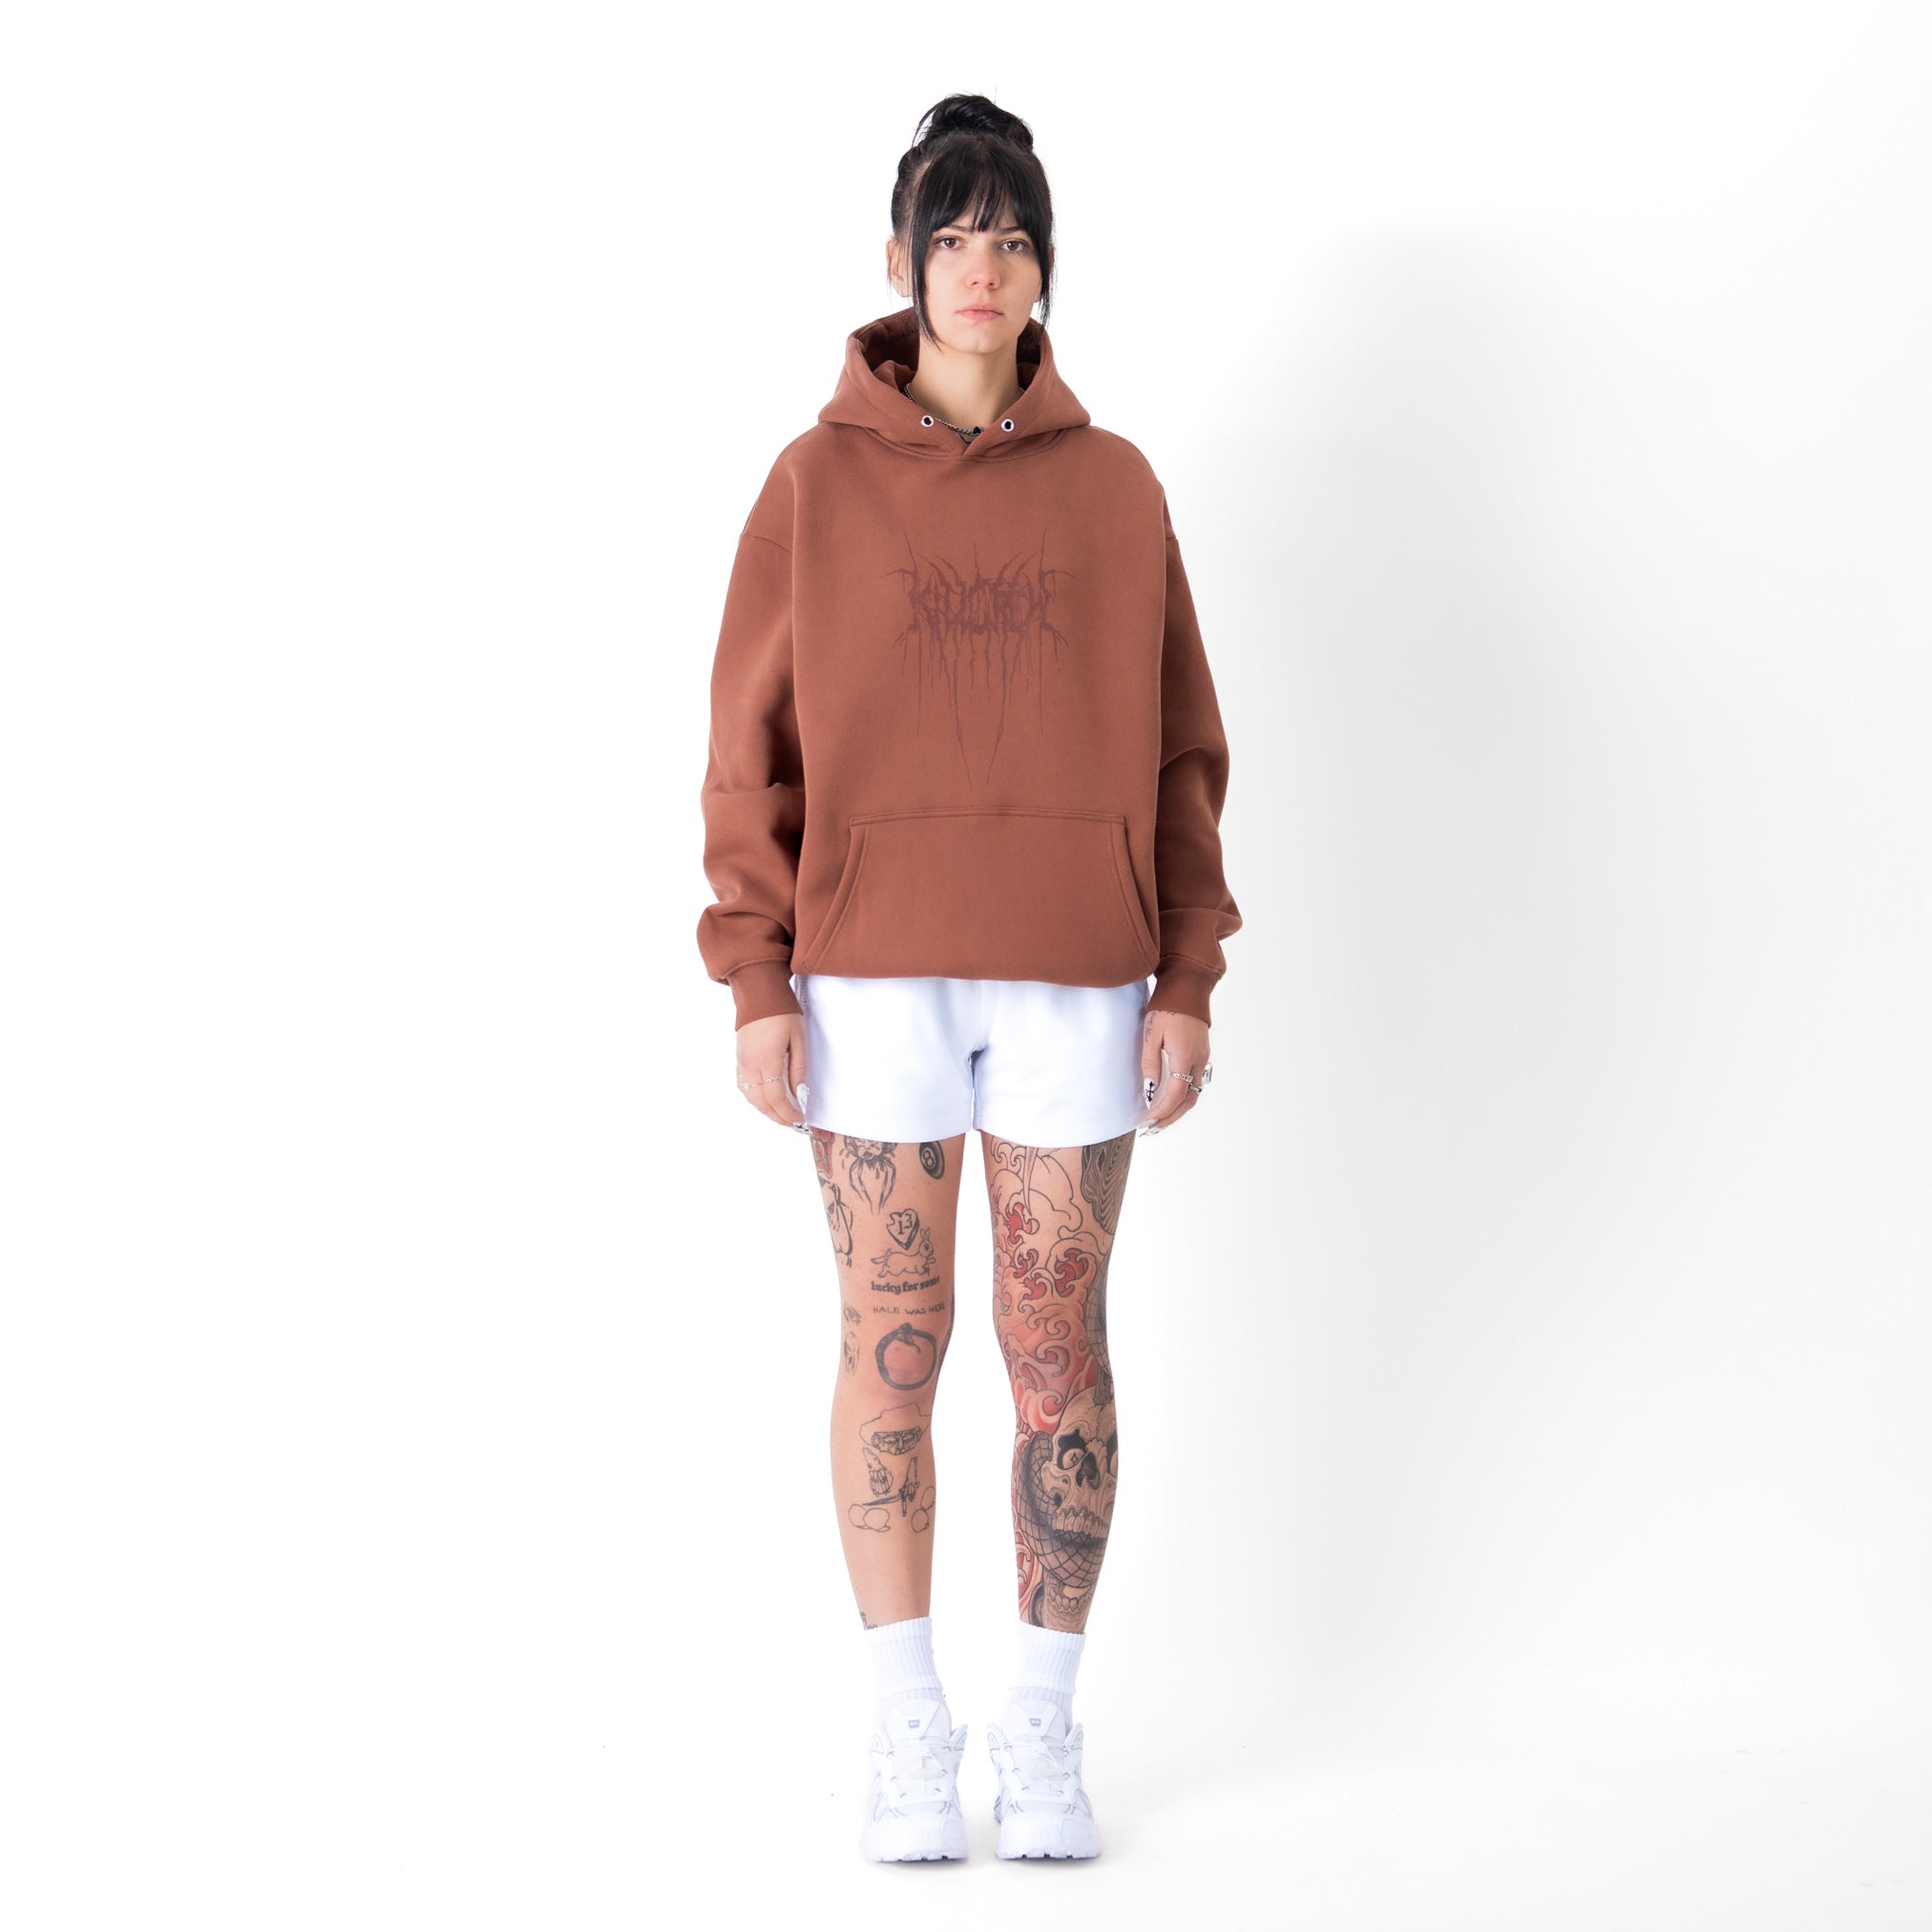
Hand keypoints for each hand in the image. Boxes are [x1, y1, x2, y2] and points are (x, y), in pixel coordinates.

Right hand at [734, 1011, 807, 1128]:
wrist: (759, 993)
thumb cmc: (782, 1012)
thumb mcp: (799, 1039)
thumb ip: (798, 1069)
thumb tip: (799, 1095)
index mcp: (766, 1060)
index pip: (776, 1098)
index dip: (788, 1113)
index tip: (801, 1119)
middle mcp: (750, 1065)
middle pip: (762, 1103)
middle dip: (778, 1117)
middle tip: (794, 1123)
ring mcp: (742, 1062)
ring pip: (751, 1097)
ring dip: (766, 1110)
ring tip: (783, 1115)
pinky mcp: (739, 1058)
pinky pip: (744, 1087)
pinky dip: (755, 1099)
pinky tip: (766, 1099)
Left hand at [1139, 1005, 1210, 1133]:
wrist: (1187, 989)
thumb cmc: (1166, 1008)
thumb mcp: (1151, 1034)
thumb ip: (1150, 1063)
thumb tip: (1150, 1090)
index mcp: (1185, 1055)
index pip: (1177, 1094)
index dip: (1162, 1110)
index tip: (1148, 1119)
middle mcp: (1198, 1060)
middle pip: (1189, 1100)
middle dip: (1171, 1116)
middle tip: (1153, 1127)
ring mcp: (1203, 1057)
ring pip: (1194, 1093)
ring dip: (1178, 1109)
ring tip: (1160, 1118)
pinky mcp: (1202, 1054)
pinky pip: (1195, 1082)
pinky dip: (1184, 1096)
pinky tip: (1170, 1099)